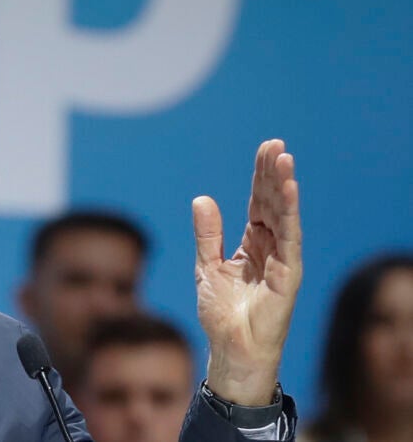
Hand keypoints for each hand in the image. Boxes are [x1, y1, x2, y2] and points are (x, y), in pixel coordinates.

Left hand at [193, 139, 301, 404]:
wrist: (230, 347)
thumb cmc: (221, 312)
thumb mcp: (206, 266)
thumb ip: (208, 234)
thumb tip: (202, 199)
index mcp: (252, 243)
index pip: (260, 202)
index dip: (262, 177)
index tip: (265, 150)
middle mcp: (271, 247)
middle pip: (273, 203)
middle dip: (273, 173)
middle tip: (274, 145)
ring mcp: (281, 259)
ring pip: (284, 215)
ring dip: (284, 186)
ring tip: (284, 158)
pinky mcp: (288, 274)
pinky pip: (289, 238)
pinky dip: (290, 213)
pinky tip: (288, 190)